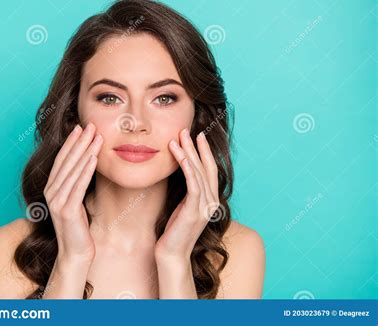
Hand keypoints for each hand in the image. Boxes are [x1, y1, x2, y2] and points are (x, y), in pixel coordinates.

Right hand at [42, 122, 102, 262]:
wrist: (76, 252)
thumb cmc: (79, 226)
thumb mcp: (76, 200)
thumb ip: (77, 183)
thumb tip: (88, 162)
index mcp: (51, 188)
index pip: (62, 160)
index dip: (71, 142)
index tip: (81, 127)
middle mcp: (50, 192)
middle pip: (67, 161)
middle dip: (80, 142)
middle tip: (91, 125)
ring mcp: (57, 201)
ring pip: (73, 171)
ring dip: (86, 151)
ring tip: (97, 136)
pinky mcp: (66, 210)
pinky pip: (78, 186)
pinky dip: (86, 170)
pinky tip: (94, 158)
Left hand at [155, 128, 219, 261]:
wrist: (172, 254)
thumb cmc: (173, 231)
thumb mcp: (182, 207)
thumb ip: (186, 192)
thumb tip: (179, 173)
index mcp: (209, 199)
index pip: (209, 170)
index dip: (204, 152)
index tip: (196, 135)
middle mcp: (211, 201)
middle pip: (206, 167)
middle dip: (196, 147)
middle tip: (186, 129)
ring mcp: (205, 206)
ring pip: (198, 172)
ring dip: (188, 153)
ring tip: (178, 137)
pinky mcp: (195, 211)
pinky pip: (193, 184)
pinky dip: (187, 168)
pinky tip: (180, 156)